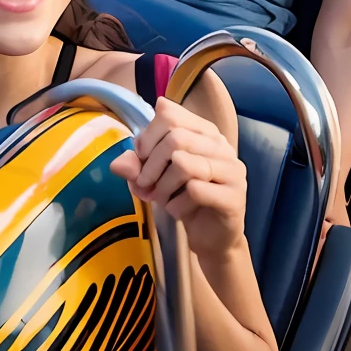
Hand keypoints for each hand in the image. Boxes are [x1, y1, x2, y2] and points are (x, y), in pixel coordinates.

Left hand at [111, 97, 247, 264]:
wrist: (212, 236)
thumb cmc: (184, 198)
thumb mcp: (156, 176)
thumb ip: (137, 165)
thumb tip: (116, 165)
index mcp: (203, 130)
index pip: (169, 113)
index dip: (147, 136)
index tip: (140, 157)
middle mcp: (221, 144)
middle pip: (175, 138)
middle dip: (150, 165)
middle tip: (144, 185)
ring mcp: (232, 170)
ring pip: (184, 163)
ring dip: (162, 186)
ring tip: (160, 199)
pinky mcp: (234, 197)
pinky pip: (195, 191)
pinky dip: (176, 204)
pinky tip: (177, 211)